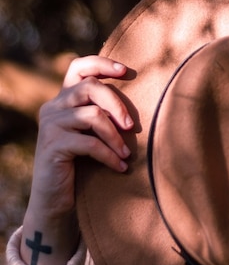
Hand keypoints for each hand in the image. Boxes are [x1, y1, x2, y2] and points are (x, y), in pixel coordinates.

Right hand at [21, 56, 133, 264]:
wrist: (55, 200)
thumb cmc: (81, 162)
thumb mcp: (91, 132)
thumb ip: (101, 112)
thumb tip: (141, 93)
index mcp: (63, 98)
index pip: (78, 67)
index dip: (102, 64)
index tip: (126, 71)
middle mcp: (52, 106)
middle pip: (90, 87)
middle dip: (117, 104)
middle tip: (133, 126)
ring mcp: (50, 125)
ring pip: (92, 115)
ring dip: (116, 136)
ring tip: (127, 153)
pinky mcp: (52, 145)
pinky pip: (90, 143)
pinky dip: (109, 155)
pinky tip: (120, 167)